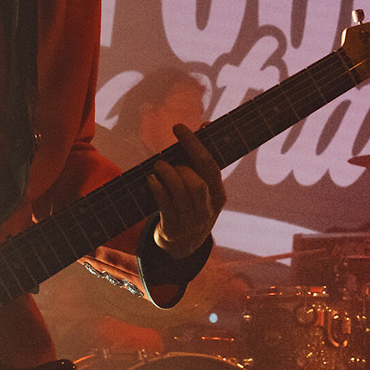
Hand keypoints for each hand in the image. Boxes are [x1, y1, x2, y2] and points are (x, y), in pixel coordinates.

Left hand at [150, 123, 226, 257]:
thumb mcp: (204, 188)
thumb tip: (205, 124)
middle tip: (165, 159)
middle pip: (197, 182)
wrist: (183, 246)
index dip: (195, 144)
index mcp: (219, 196)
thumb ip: (202, 160)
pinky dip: (157, 188)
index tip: (178, 127)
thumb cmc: (192, 207)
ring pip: (180, 192)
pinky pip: (165, 204)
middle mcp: (207, 209)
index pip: (210, 166)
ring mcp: (191, 221)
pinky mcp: (173, 228)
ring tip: (158, 166)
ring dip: (166, 174)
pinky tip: (151, 179)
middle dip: (180, 165)